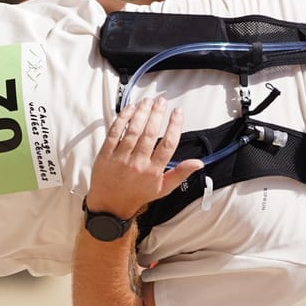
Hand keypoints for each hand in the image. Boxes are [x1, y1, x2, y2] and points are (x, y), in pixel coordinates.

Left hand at [85, 96, 204, 221]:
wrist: (110, 205)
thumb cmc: (138, 195)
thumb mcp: (163, 188)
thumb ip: (180, 173)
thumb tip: (199, 162)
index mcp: (153, 171)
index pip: (168, 144)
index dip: (174, 126)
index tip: (177, 112)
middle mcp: (138, 164)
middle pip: (150, 133)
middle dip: (157, 113)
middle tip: (162, 101)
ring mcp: (120, 158)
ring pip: (133, 130)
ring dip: (141, 112)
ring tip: (148, 101)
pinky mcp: (106, 154)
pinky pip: (115, 132)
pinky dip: (123, 118)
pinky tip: (130, 108)